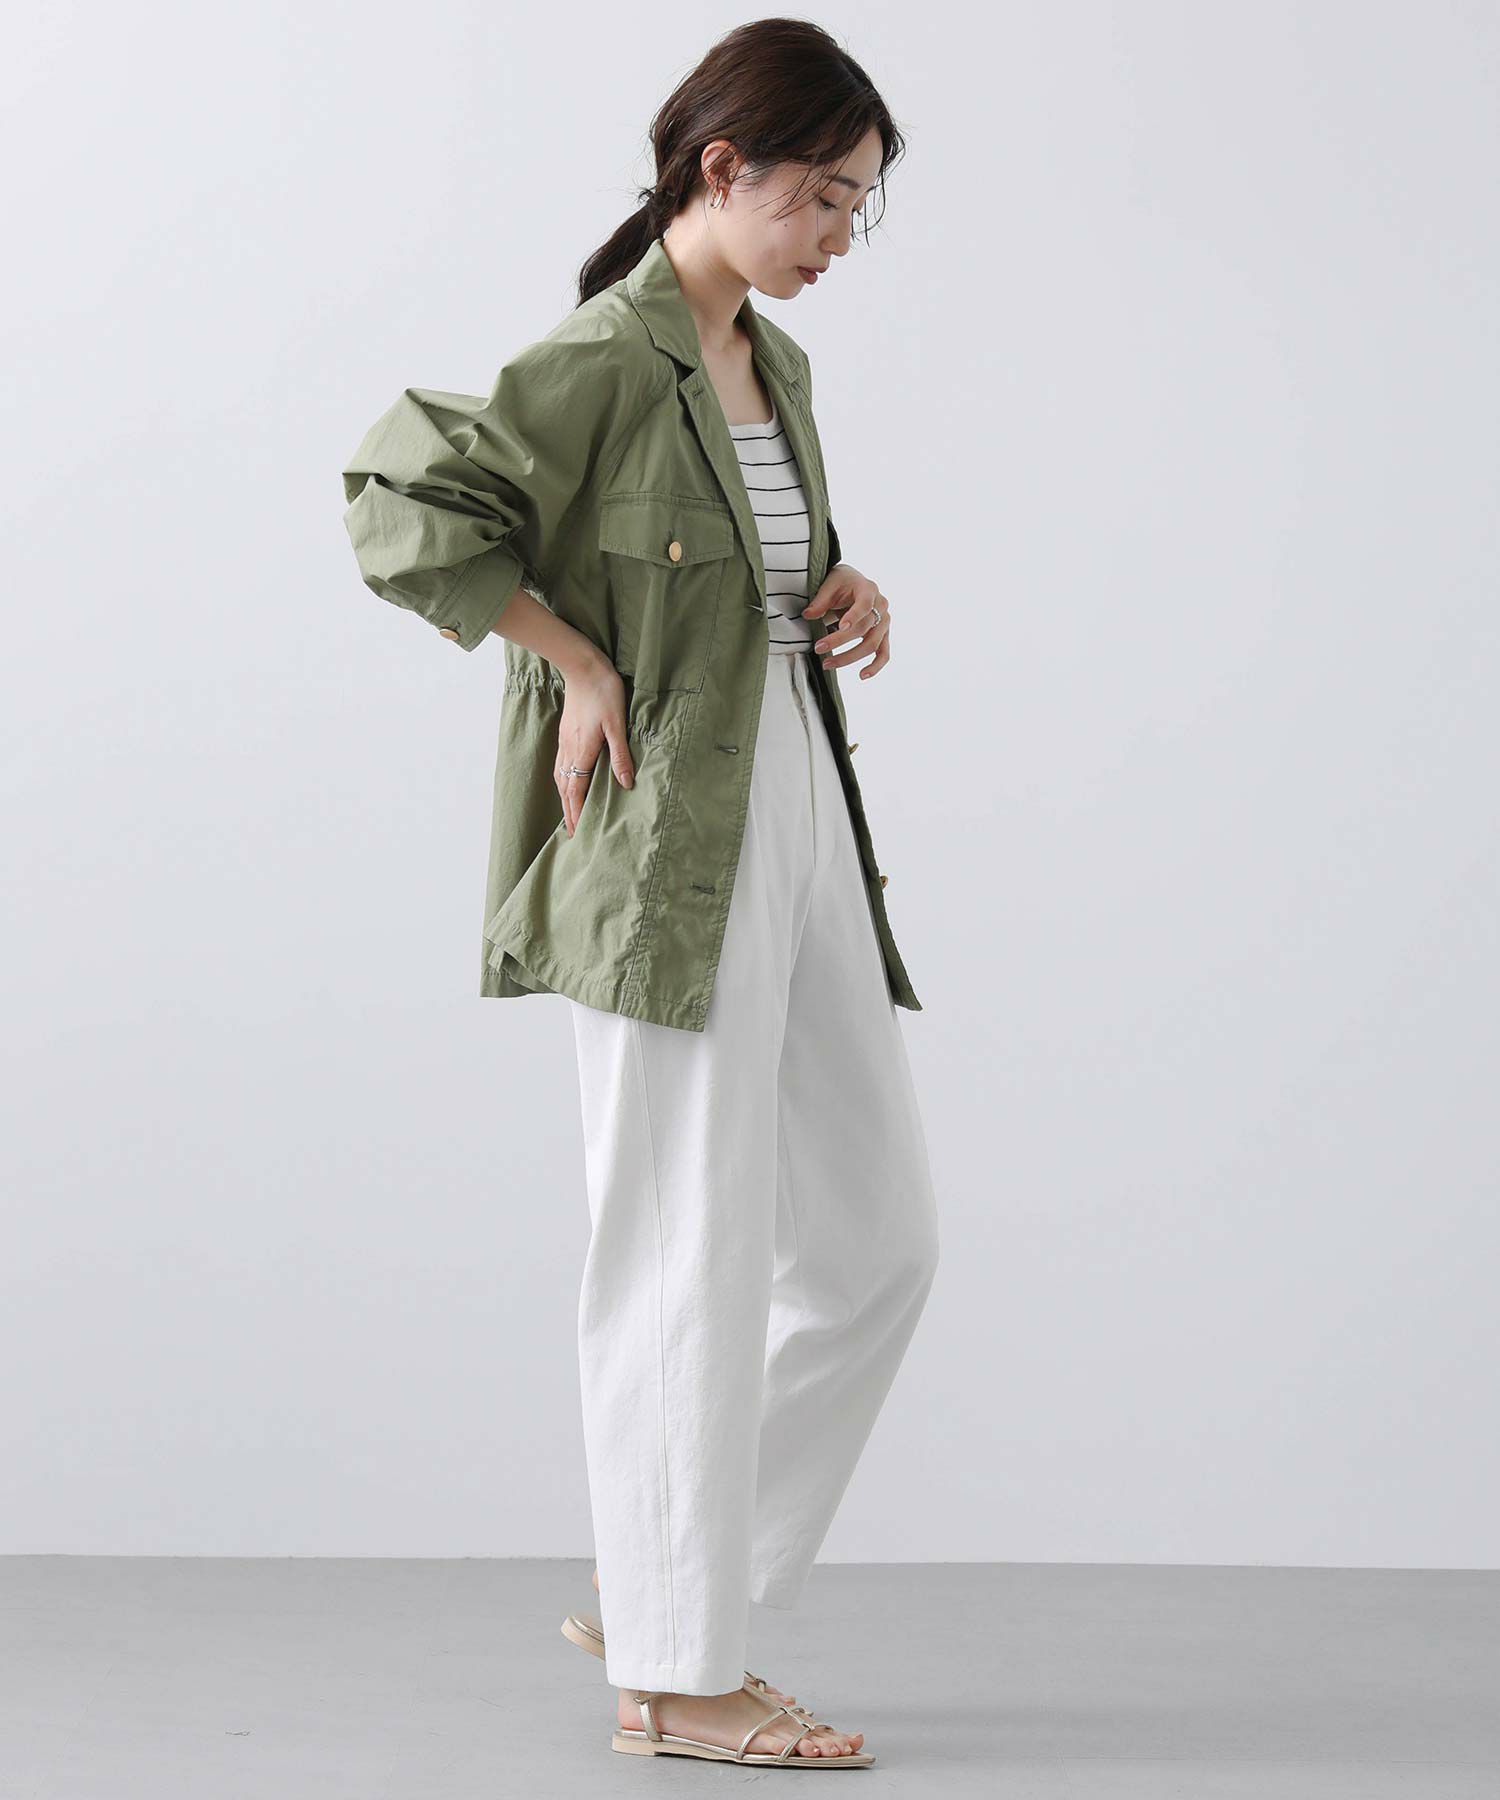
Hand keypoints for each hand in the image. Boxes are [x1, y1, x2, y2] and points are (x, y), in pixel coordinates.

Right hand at [556, 660, 633, 836]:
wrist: (583, 667)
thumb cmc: (603, 692)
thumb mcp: (617, 724)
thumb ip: (620, 755)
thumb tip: (626, 783)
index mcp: (582, 750)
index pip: (576, 790)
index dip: (577, 812)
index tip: (579, 831)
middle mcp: (569, 749)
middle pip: (565, 788)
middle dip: (568, 811)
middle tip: (572, 833)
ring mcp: (565, 741)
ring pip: (561, 777)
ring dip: (564, 798)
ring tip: (569, 814)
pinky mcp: (566, 733)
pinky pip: (561, 765)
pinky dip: (563, 781)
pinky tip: (567, 783)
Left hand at [801, 564, 890, 678]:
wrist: (853, 582)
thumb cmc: (842, 582)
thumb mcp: (829, 584)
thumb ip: (820, 600)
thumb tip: (808, 616)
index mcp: (869, 589)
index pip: (865, 605)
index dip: (854, 616)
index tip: (841, 626)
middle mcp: (881, 606)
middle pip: (864, 629)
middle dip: (839, 640)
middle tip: (818, 648)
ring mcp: (884, 622)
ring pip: (872, 644)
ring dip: (850, 657)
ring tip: (828, 663)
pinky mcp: (883, 635)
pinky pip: (884, 653)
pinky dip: (875, 666)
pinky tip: (862, 675)